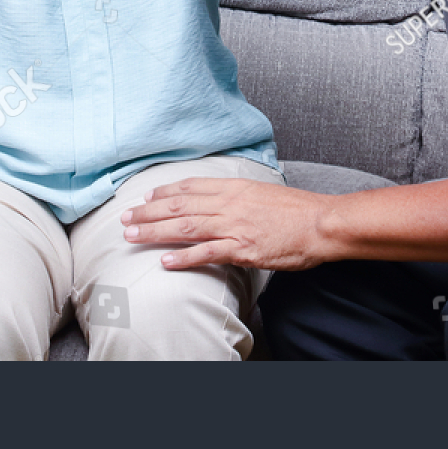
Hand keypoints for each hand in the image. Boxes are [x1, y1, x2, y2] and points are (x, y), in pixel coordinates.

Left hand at [120, 177, 335, 270]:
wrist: (321, 223)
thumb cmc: (298, 210)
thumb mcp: (264, 192)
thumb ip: (240, 196)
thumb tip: (223, 201)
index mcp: (235, 187)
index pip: (190, 186)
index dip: (164, 191)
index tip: (145, 196)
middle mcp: (229, 203)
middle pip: (180, 205)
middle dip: (149, 211)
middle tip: (126, 217)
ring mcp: (235, 226)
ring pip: (186, 227)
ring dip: (155, 231)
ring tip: (132, 235)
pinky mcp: (243, 248)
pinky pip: (207, 253)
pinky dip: (184, 257)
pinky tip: (165, 261)